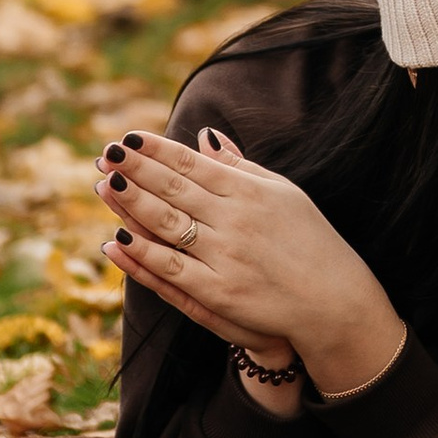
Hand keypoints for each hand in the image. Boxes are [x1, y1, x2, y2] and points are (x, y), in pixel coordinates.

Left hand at [99, 127, 405, 403]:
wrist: (333, 301)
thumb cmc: (310, 241)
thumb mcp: (283, 193)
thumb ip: (241, 167)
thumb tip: (206, 136)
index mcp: (249, 192)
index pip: (192, 164)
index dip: (158, 150)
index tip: (130, 137)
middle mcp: (234, 220)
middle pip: (173, 188)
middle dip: (135, 168)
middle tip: (106, 152)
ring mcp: (224, 256)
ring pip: (166, 224)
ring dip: (131, 202)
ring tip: (104, 183)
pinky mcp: (217, 293)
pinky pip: (169, 270)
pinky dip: (140, 254)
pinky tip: (114, 238)